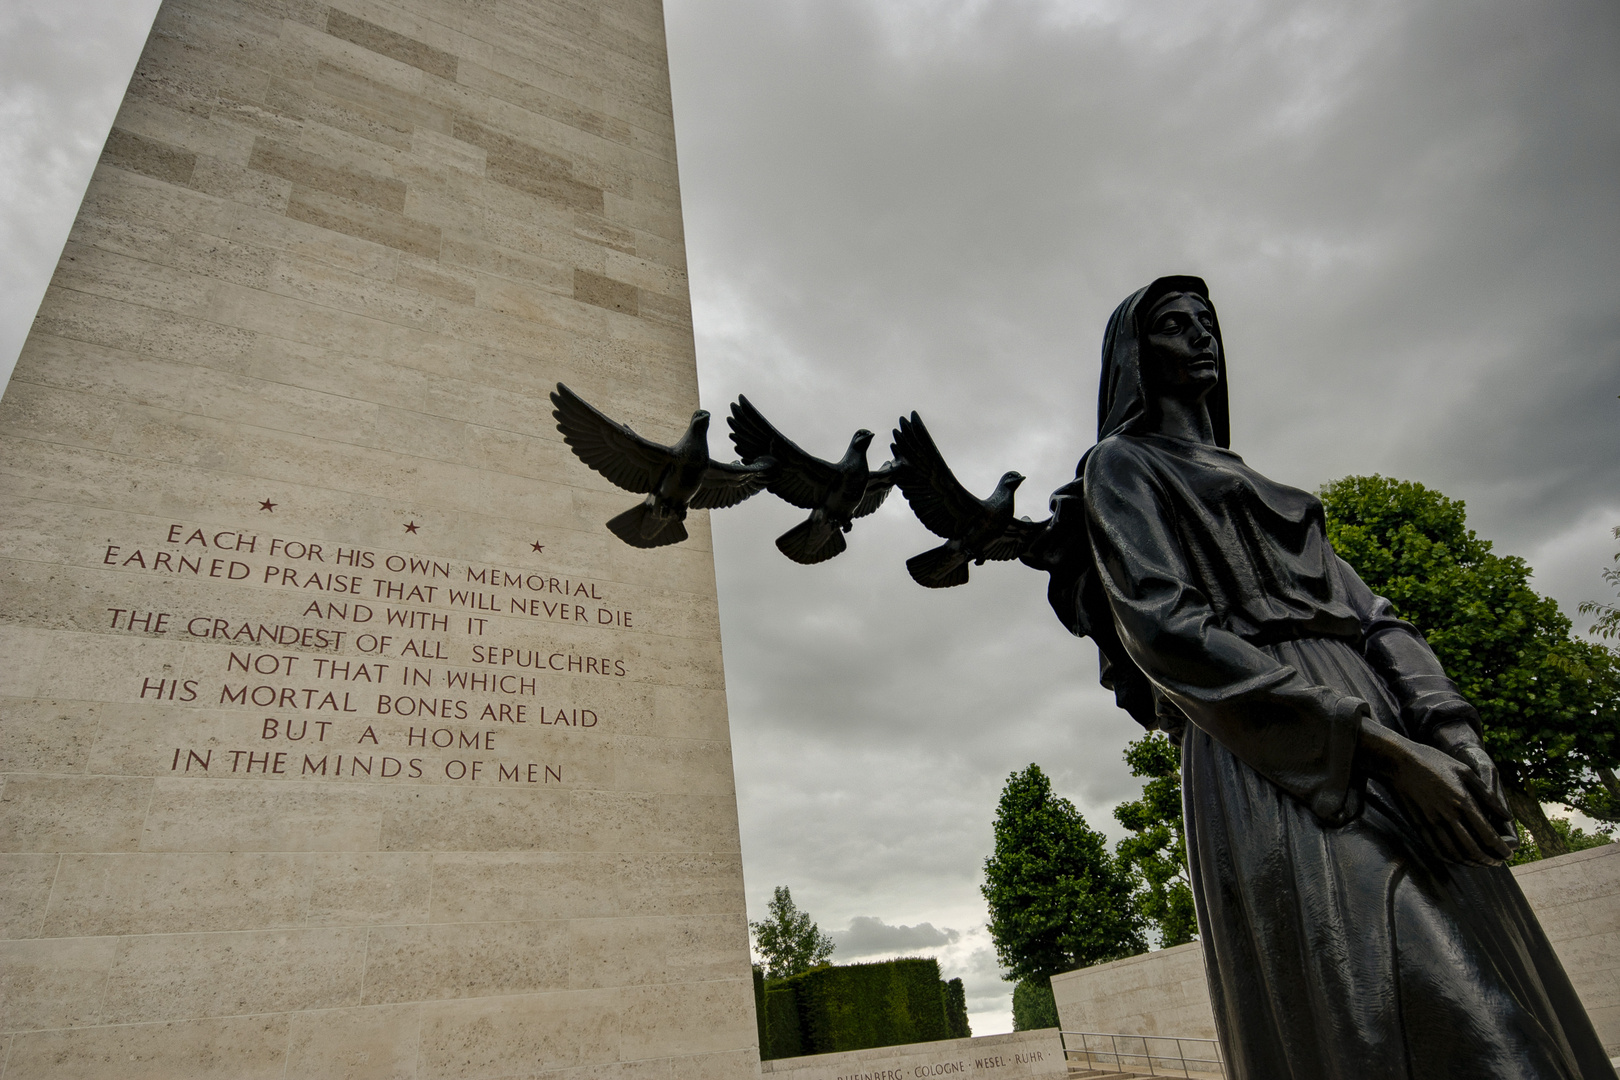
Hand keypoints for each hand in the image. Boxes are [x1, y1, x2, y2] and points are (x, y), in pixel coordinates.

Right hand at [1359, 720, 1514, 864]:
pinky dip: (1450, 859)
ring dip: (1470, 863)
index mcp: (1464, 802)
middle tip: (1497, 862)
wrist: (1400, 762)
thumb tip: (1507, 817)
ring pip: (1455, 853)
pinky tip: (1458, 858)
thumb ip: (1488, 796)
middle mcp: (1448, 816)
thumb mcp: (1466, 772)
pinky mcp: (1419, 824)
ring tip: (1480, 863)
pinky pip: (1436, 849)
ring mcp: (1432, 822)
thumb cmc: (1435, 762)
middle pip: (1473, 850)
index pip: (1488, 836)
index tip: (1508, 854)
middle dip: (1488, 860)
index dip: (1501, 850)